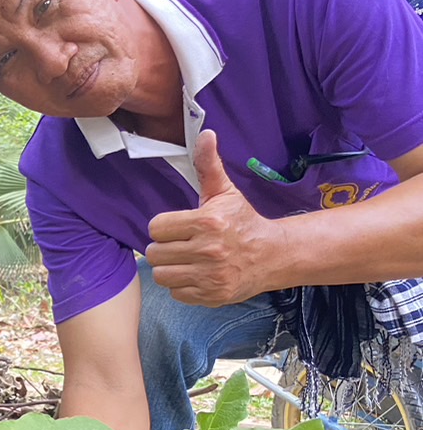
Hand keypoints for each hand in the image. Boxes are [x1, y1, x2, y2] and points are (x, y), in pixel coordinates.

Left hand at [146, 129, 277, 305]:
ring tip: (186, 260)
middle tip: (182, 244)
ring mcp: (211, 276)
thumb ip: (208, 165)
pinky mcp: (213, 296)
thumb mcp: (225, 192)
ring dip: (170, 268)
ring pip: (162, 275)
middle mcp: (209, 250)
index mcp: (207, 222)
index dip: (165, 227)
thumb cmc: (243, 222)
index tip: (179, 227)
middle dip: (165, 248)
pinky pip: (176, 293)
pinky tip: (197, 275)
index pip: (156, 228)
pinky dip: (183, 286)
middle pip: (155, 253)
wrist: (274, 255)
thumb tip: (206, 133)